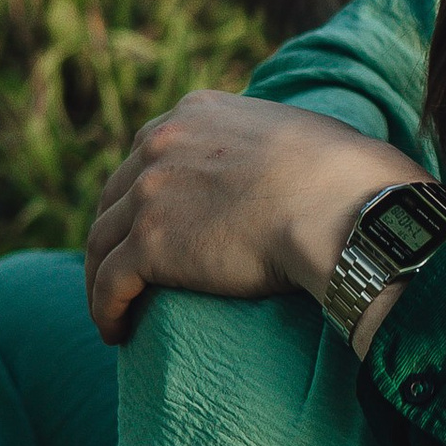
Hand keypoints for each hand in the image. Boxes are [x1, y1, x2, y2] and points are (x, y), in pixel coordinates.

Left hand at [85, 92, 418, 343]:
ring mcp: (150, 193)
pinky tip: (115, 331)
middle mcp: (163, 144)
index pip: (150, 152)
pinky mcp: (148, 244)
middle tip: (124, 268)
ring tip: (115, 309)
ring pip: (102, 241)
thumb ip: (271, 145)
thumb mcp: (296, 134)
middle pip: (116, 195)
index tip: (149, 220)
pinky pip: (109, 283)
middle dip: (115, 232)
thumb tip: (292, 169)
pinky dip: (105, 309)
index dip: (143, 191)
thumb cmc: (344, 179)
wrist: (341, 206)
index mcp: (197, 114)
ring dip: (101, 276)